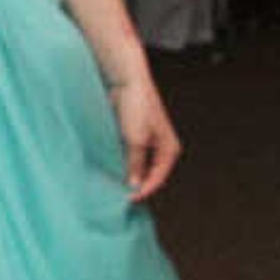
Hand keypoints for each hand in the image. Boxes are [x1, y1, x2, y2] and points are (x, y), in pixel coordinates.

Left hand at [110, 72, 179, 200]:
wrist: (127, 80)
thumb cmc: (137, 105)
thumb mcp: (136, 140)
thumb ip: (135, 164)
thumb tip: (134, 184)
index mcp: (169, 149)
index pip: (157, 178)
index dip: (143, 190)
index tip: (126, 199)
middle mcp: (160, 147)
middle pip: (148, 173)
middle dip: (135, 183)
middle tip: (118, 194)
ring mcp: (146, 141)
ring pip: (136, 165)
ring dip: (126, 173)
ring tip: (113, 182)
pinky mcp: (133, 135)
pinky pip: (127, 155)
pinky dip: (120, 162)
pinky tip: (110, 167)